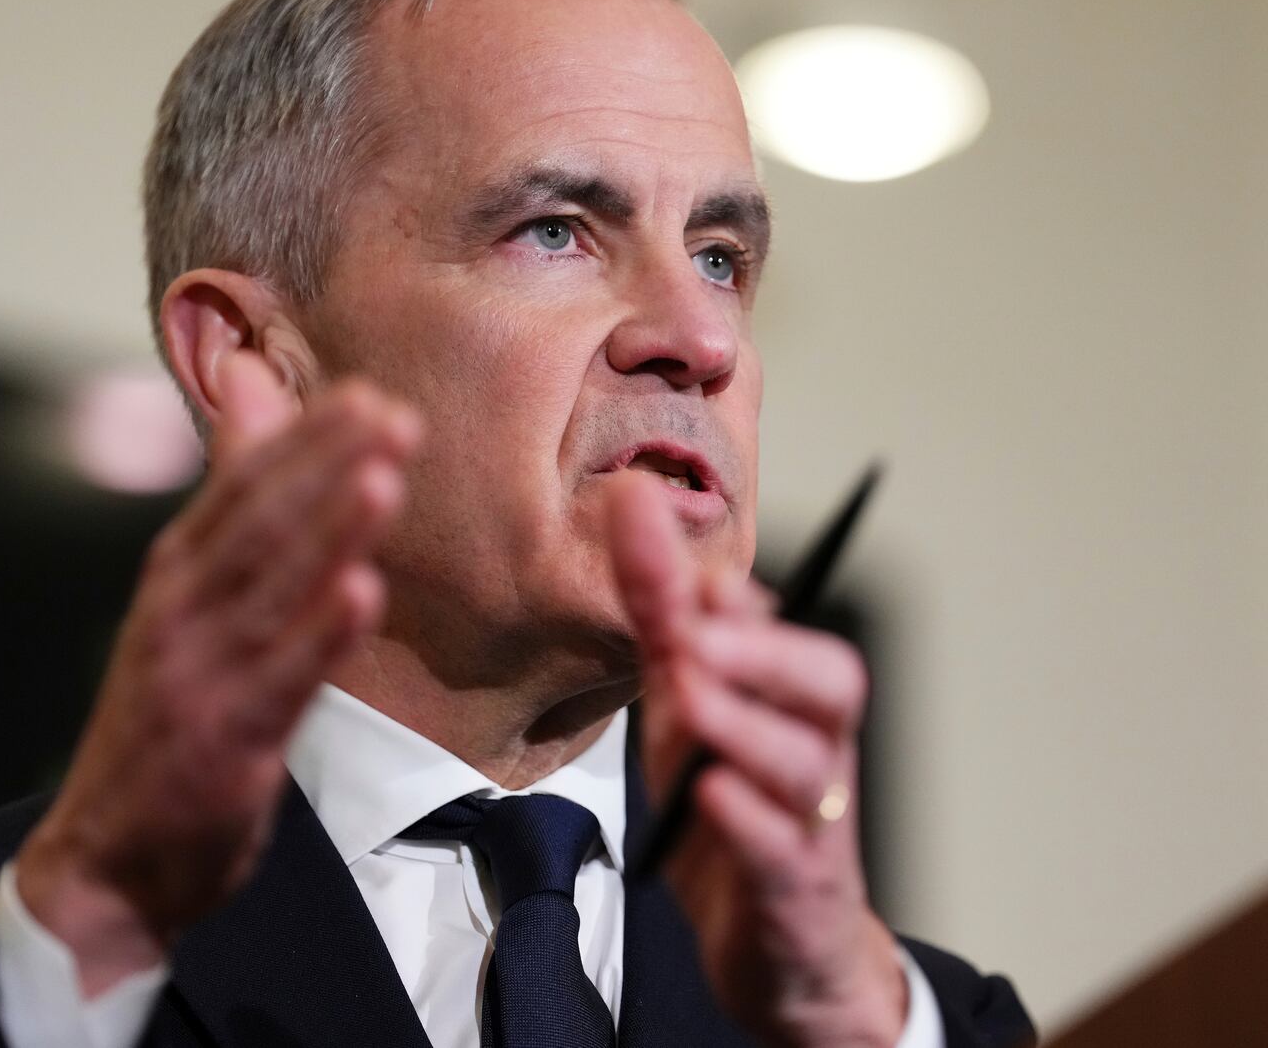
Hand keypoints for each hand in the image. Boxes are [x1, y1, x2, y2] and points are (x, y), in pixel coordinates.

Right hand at [16, 352, 419, 995]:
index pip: (240, 487)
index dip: (302, 439)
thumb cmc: (167, 712)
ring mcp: (198, 675)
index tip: (366, 397)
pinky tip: (360, 594)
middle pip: (255, 525)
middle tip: (390, 417)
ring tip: (381, 481)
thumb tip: (252, 386)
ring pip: (267, 592)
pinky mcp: (222, 740)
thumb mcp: (192, 595)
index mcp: (178, 572)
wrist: (106, 854)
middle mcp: (181, 611)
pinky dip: (317, 637)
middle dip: (324, 467)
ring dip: (326, 535)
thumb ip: (234, 495)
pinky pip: (277, 681)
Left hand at [608, 473, 906, 1046]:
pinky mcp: (795, 891)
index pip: (781, 632)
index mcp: (788, 702)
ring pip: (806, 765)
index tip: (686, 565)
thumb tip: (638, 514)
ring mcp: (809, 823)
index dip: (737, 598)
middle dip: (766, 650)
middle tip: (696, 630)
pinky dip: (747, 821)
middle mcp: (813, 750)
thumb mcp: (683, 714)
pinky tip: (709, 796)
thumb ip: (664, 623)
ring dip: (747, 725)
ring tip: (691, 698)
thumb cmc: (729, 815)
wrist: (780, 953)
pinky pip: (782, 852)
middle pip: (829, 684)